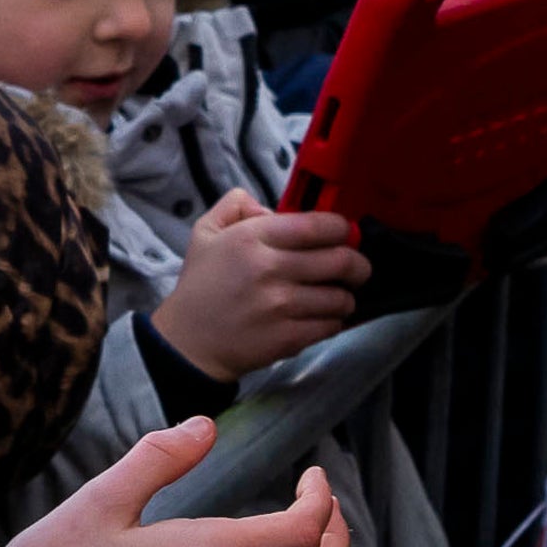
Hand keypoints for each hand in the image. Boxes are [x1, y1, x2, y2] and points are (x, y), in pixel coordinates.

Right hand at [153, 189, 368, 379]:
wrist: (190, 341)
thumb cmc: (202, 285)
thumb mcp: (206, 231)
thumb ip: (236, 205)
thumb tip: (273, 209)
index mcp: (252, 238)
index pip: (317, 226)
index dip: (342, 228)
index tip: (344, 234)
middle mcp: (270, 269)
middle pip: (341, 261)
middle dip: (357, 264)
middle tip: (356, 268)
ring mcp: (281, 306)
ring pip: (341, 297)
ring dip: (345, 296)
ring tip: (336, 296)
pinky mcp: (288, 338)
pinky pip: (332, 325)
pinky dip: (334, 321)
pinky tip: (322, 317)